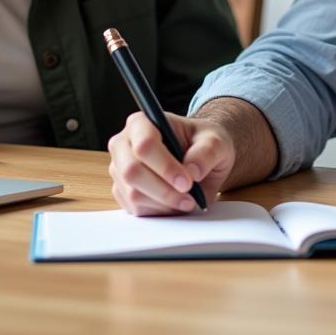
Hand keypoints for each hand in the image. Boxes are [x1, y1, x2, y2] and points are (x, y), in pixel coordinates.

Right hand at [108, 111, 235, 215]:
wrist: (198, 157)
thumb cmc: (203, 143)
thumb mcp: (215, 142)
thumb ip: (206, 152)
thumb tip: (192, 171)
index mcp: (142, 123)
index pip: (144, 145)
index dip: (165, 166)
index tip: (187, 182)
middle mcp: (124, 144)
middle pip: (132, 172)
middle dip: (164, 190)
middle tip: (190, 198)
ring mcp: (120, 169)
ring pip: (133, 194)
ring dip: (164, 204)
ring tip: (187, 201)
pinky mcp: (122, 192)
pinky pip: (135, 209)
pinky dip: (158, 211)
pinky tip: (175, 204)